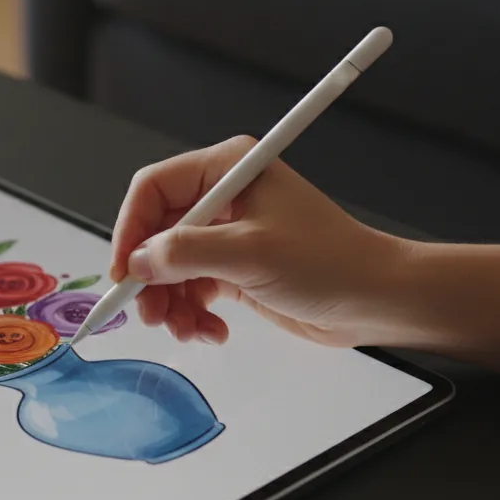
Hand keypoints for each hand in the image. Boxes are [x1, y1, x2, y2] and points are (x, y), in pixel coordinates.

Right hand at [109, 136, 410, 346]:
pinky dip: (192, 314)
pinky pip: (192, 289)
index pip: (154, 188)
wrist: (375, 299)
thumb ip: (187, 253)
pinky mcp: (235, 268)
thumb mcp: (251, 253)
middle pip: (157, 231)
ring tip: (186, 330)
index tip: (124, 272)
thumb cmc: (331, 262)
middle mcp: (224, 196)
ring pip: (170, 266)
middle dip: (150, 276)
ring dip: (170, 303)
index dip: (131, 229)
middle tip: (150, 313)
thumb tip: (139, 261)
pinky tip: (211, 331)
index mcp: (229, 169)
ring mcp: (228, 234)